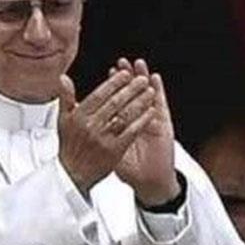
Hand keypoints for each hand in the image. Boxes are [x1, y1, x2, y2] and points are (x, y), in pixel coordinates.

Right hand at [57, 69, 157, 193]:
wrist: (73, 175)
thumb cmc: (70, 147)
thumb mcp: (63, 120)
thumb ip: (65, 97)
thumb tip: (64, 78)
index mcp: (79, 116)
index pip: (99, 94)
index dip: (113, 82)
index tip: (125, 74)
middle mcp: (91, 126)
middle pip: (114, 103)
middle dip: (130, 89)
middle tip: (141, 79)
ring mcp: (104, 139)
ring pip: (124, 115)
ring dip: (139, 102)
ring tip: (149, 92)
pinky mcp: (115, 150)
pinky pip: (131, 132)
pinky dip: (142, 121)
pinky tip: (150, 112)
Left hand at [110, 58, 178, 205]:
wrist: (148, 181)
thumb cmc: (130, 168)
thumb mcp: (109, 150)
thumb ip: (96, 135)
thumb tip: (81, 123)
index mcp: (123, 124)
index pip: (118, 99)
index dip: (114, 86)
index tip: (111, 72)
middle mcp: (136, 120)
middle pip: (132, 94)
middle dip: (127, 78)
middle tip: (123, 63)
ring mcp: (152, 121)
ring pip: (147, 96)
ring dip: (143, 79)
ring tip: (138, 64)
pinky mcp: (163, 126)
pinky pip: (161, 106)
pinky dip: (159, 92)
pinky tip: (155, 79)